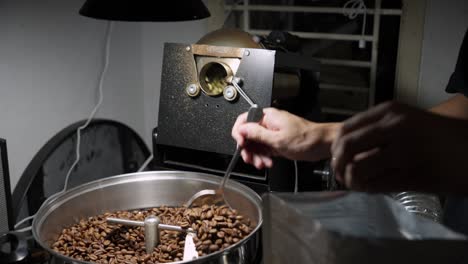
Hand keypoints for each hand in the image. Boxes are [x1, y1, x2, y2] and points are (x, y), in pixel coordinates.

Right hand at [232, 107, 339, 168]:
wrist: (322, 145)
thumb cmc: (306, 138)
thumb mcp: (278, 138)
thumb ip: (257, 134)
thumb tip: (242, 129)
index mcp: (267, 116)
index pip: (243, 120)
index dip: (239, 133)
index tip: (242, 145)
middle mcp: (268, 123)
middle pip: (248, 135)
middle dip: (248, 149)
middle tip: (250, 159)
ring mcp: (272, 133)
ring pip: (255, 145)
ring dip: (256, 156)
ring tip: (262, 164)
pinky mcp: (276, 142)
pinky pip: (264, 150)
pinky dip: (264, 157)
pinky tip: (268, 163)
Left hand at [331, 102, 467, 192]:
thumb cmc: (436, 136)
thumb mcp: (405, 120)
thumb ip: (376, 129)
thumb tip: (343, 148)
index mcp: (389, 112)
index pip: (345, 129)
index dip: (335, 148)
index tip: (337, 158)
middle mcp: (393, 128)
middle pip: (345, 148)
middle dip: (337, 165)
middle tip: (341, 175)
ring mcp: (403, 151)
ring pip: (356, 169)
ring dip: (351, 180)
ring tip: (358, 184)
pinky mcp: (413, 174)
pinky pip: (375, 185)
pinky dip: (367, 190)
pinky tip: (372, 188)